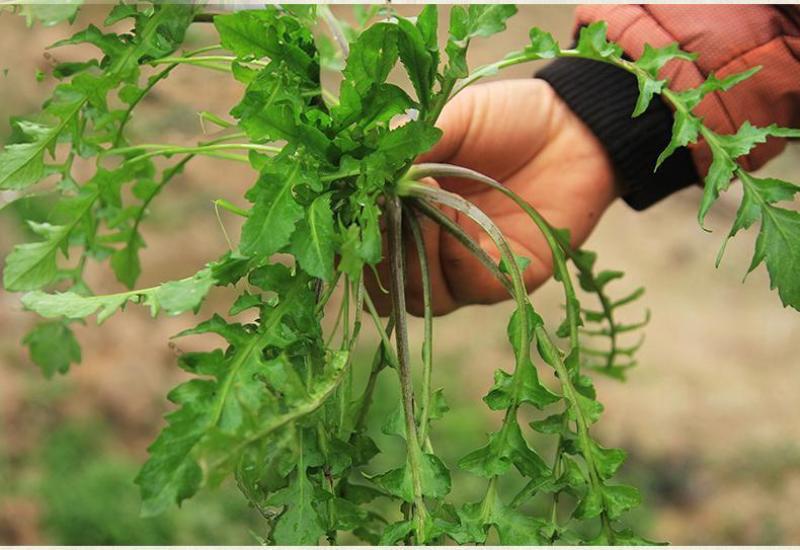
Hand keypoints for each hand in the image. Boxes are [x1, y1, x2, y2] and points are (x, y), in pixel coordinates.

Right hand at [369, 78, 616, 314]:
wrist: (572, 130)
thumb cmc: (504, 120)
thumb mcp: (447, 120)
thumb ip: (403, 147)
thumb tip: (365, 175)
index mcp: (398, 209)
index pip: (354, 240)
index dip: (345, 234)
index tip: (353, 206)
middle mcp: (422, 246)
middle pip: (379, 278)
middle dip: (380, 245)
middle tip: (394, 201)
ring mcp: (456, 268)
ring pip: (415, 294)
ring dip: (417, 251)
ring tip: (437, 199)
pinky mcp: (496, 281)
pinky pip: (463, 288)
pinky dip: (460, 255)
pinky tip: (471, 221)